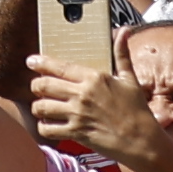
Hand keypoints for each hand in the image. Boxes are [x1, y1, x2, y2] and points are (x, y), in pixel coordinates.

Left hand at [24, 55, 172, 171]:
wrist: (141, 141)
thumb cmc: (137, 110)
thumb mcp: (130, 79)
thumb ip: (121, 54)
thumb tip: (124, 30)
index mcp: (94, 78)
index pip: (59, 66)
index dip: (40, 63)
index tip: (30, 61)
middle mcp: (82, 95)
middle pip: (43, 85)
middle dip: (36, 85)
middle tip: (36, 86)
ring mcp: (77, 115)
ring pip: (41, 107)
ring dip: (38, 107)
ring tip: (41, 106)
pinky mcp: (76, 133)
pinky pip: (47, 129)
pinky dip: (44, 127)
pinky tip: (49, 125)